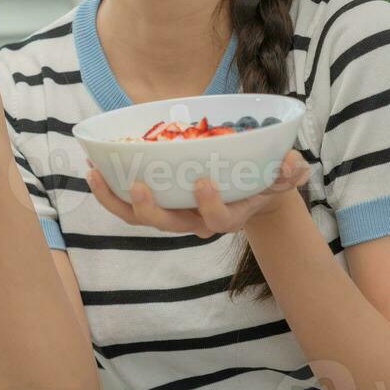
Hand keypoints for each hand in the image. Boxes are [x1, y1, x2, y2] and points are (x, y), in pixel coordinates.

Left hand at [84, 149, 309, 235]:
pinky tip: (94, 169)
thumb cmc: (264, 178)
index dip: (208, 206)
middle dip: (150, 208)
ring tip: (94, 173)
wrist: (250, 190)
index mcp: (227, 215)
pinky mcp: (158, 203)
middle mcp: (196, 221)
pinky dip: (109, 191)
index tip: (202, 181)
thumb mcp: (282, 175)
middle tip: (138, 183)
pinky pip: (128, 205)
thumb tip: (296, 164)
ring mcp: (174, 214)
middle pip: (168, 225)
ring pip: (140, 218)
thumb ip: (290, 172)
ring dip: (115, 199)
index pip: (216, 221)